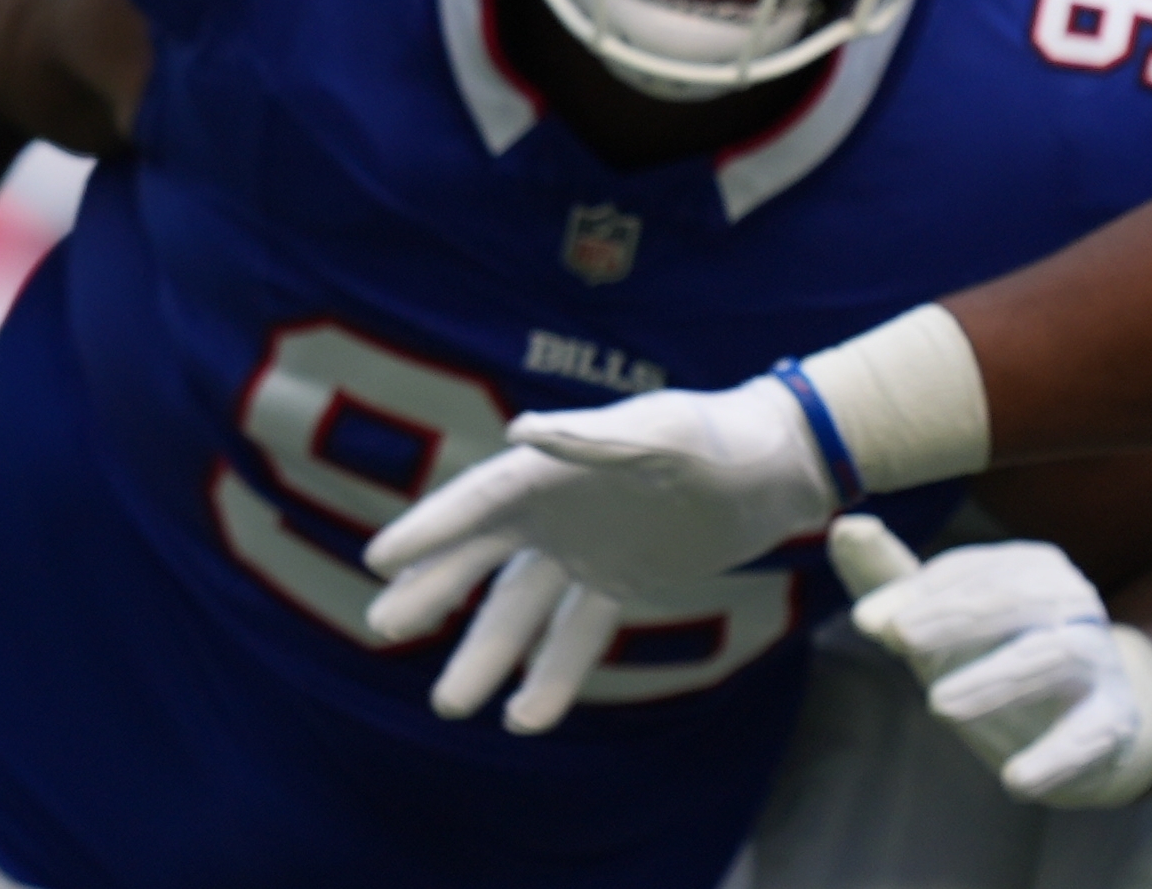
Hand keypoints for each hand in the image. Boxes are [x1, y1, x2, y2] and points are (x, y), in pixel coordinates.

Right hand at [361, 374, 837, 710]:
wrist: (773, 467)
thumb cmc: (717, 437)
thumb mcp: (662, 435)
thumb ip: (595, 439)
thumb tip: (521, 433)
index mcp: (555, 467)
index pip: (479, 501)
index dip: (429, 531)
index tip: (378, 562)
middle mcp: (557, 507)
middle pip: (481, 556)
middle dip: (433, 591)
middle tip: (384, 629)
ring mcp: (583, 547)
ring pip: (521, 609)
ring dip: (485, 654)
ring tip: (450, 705)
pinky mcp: (618, 580)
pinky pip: (575, 633)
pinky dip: (552, 675)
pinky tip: (526, 717)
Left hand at [830, 518, 1151, 808]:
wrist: (1088, 726)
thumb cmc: (996, 657)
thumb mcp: (939, 622)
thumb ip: (891, 581)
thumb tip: (845, 527)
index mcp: (1030, 566)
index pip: (970, 572)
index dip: (918, 594)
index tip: (868, 622)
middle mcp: (1071, 601)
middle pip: (1015, 598)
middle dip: (955, 617)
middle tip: (901, 640)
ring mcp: (1099, 658)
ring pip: (1055, 655)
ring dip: (995, 679)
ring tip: (938, 706)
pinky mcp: (1114, 720)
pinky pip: (1091, 734)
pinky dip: (1055, 757)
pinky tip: (1016, 782)